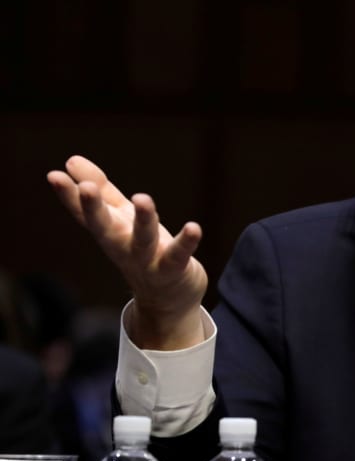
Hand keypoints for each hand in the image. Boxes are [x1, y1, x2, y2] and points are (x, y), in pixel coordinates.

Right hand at [47, 155, 208, 348]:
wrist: (167, 300)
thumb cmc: (142, 251)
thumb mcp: (120, 219)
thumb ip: (101, 191)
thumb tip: (71, 159)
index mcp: (109, 232)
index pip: (84, 214)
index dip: (69, 196)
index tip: (54, 176)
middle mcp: (122, 247)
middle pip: (105, 228)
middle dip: (94, 210)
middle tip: (86, 188)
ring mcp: (147, 261)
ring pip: (143, 240)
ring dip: (143, 220)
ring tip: (142, 197)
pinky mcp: (173, 270)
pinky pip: (178, 256)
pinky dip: (186, 242)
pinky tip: (193, 227)